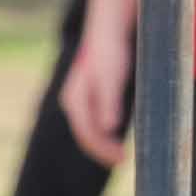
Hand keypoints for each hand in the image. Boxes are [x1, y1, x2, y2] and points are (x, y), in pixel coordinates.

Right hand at [65, 20, 132, 165]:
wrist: (108, 33)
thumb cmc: (111, 54)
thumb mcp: (112, 78)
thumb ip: (109, 102)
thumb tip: (109, 129)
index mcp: (76, 100)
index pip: (86, 133)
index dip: (103, 150)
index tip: (121, 160)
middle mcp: (74, 102)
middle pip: (85, 134)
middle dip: (102, 151)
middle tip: (122, 162)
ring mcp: (80, 101)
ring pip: (88, 130)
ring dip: (103, 145)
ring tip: (120, 157)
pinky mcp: (89, 98)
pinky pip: (94, 122)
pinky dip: (104, 134)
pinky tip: (116, 139)